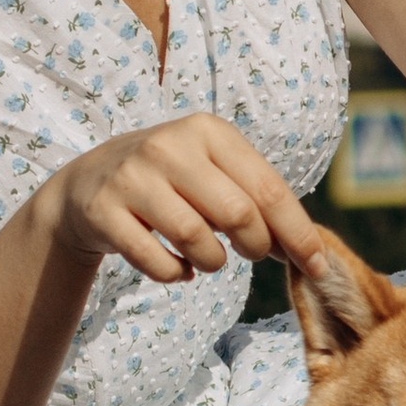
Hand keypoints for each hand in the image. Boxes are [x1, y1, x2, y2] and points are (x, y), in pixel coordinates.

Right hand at [44, 114, 326, 288]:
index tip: (318, 267)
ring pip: (197, 240)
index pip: (268, 189)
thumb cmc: (170, 181)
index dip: (298, 234)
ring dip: (213, 263)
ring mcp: (132, 177)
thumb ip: (256, 199)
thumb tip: (307, 249)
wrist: (87, 184)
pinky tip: (177, 267)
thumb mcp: (212, 171)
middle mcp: (169, 146)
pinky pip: (159, 263)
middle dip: (255, 247)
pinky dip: (177, 274)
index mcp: (208, 130)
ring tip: (208, 258)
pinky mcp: (104, 212)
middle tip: (250, 254)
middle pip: (237, 215)